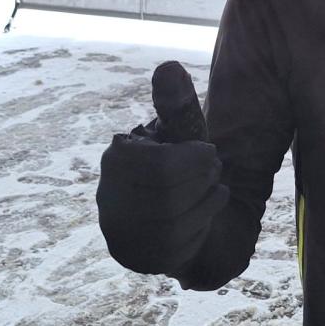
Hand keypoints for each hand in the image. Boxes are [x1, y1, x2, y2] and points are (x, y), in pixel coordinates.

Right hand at [96, 62, 228, 274]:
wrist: (176, 207)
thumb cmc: (179, 161)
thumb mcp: (181, 131)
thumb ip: (177, 103)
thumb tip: (169, 67)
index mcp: (117, 159)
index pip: (162, 167)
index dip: (197, 160)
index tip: (209, 152)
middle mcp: (109, 198)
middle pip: (170, 197)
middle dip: (204, 180)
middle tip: (215, 170)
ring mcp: (121, 232)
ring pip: (175, 224)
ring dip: (206, 202)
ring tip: (213, 188)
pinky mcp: (137, 258)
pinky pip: (177, 250)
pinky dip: (202, 227)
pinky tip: (206, 212)